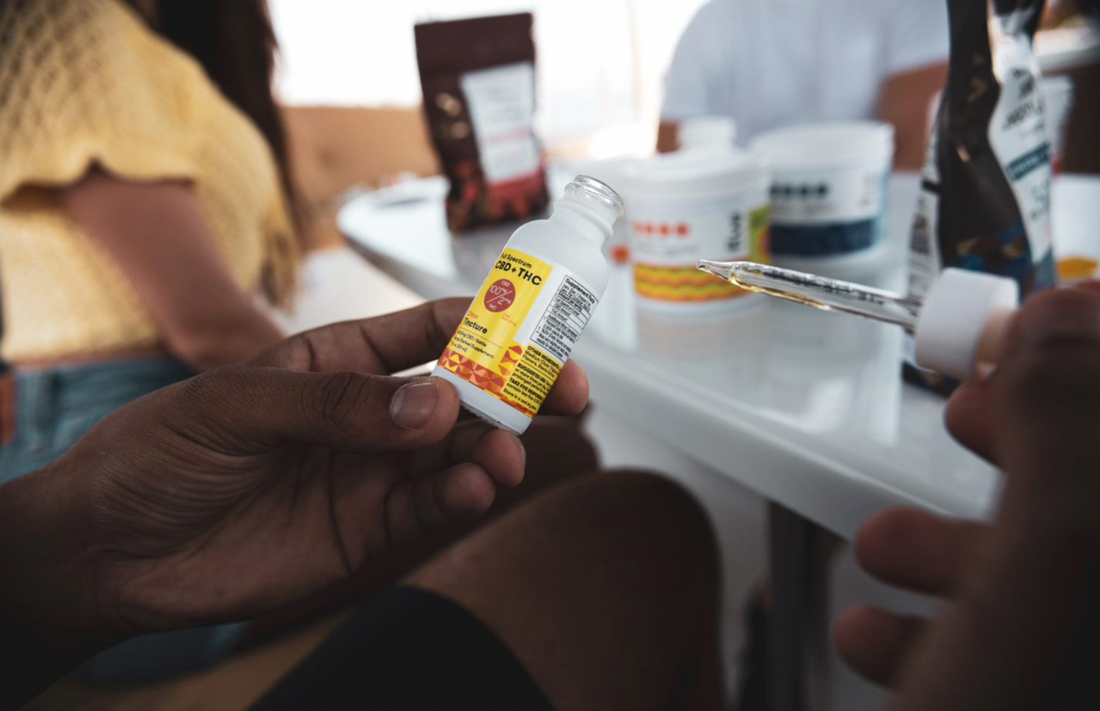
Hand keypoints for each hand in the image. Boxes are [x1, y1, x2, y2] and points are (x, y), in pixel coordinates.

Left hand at [0, 299, 587, 646]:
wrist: (111, 551)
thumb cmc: (160, 453)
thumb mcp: (236, 406)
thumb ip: (338, 405)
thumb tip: (437, 402)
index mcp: (338, 361)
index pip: (428, 329)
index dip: (487, 323)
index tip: (538, 327)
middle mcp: (368, 414)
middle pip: (463, 392)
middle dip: (516, 389)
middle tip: (563, 394)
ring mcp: (371, 472)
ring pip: (457, 452)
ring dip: (493, 448)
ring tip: (503, 455)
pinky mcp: (367, 530)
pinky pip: (429, 506)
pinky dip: (460, 494)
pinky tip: (474, 487)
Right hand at [834, 283, 1099, 695]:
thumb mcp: (1051, 563)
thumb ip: (1067, 424)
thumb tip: (1061, 313)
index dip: (1096, 338)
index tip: (1032, 313)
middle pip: (1087, 465)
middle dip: (1021, 432)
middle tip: (966, 410)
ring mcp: (1081, 646)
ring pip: (1038, 555)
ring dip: (947, 536)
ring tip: (884, 542)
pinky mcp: (1036, 687)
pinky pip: (998, 632)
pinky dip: (926, 619)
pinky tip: (873, 631)